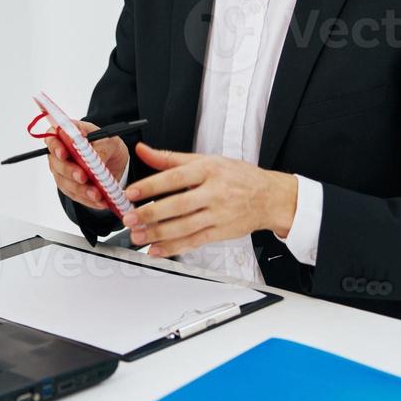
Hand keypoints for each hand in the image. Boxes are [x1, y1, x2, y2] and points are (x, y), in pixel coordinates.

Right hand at [47, 120, 129, 211]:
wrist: (115, 162)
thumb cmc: (107, 145)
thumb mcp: (110, 141)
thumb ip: (100, 148)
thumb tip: (94, 162)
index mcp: (66, 135)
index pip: (52, 138)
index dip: (55, 146)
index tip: (63, 153)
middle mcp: (60, 154)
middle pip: (56, 163)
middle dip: (69, 171)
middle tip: (83, 177)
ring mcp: (63, 172)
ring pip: (65, 182)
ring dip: (80, 189)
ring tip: (96, 194)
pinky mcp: (70, 188)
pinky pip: (76, 195)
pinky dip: (88, 199)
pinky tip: (100, 201)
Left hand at [122, 143, 296, 256]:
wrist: (271, 197)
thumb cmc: (238, 177)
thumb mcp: (207, 160)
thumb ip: (171, 158)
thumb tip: (143, 150)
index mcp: (208, 169)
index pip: (176, 177)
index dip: (152, 185)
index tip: (131, 193)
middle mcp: (214, 191)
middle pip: (178, 205)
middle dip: (151, 214)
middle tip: (129, 218)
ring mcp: (219, 214)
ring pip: (184, 226)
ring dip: (158, 234)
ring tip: (137, 236)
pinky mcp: (221, 232)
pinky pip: (194, 241)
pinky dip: (174, 247)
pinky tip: (157, 250)